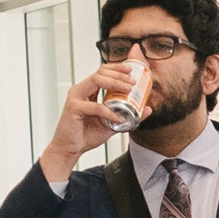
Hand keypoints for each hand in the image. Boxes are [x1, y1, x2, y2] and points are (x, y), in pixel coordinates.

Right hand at [37, 68, 128, 183]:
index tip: (132, 70)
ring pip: (96, 81)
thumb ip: (128, 116)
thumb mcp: (113, 124)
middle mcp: (81, 90)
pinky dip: (109, 111)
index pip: (102, 72)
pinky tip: (119, 118)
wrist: (71, 149)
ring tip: (129, 89)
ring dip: (115, 83)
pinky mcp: (74, 108)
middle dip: (119, 74)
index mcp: (88, 91)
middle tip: (133, 81)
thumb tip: (148, 109)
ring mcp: (76, 97)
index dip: (117, 68)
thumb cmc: (86, 135)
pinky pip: (95, 106)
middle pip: (100, 72)